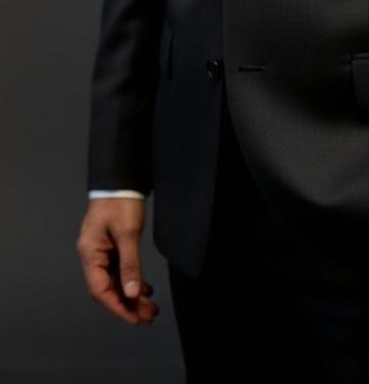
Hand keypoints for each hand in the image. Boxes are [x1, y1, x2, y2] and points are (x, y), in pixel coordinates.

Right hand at [77, 198, 158, 324]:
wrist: (120, 178)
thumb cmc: (120, 200)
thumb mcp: (127, 232)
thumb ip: (130, 264)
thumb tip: (131, 292)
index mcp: (90, 253)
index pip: (101, 290)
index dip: (118, 307)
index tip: (135, 318)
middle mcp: (93, 255)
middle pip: (108, 288)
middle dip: (128, 304)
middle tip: (148, 316)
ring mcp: (101, 251)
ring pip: (115, 281)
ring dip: (131, 295)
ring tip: (150, 307)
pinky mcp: (111, 246)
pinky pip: (119, 270)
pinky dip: (132, 281)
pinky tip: (144, 288)